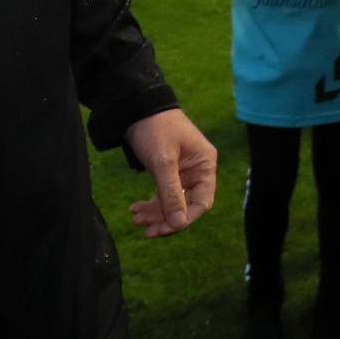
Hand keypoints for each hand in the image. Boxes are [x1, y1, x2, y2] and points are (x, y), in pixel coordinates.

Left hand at [127, 109, 216, 237]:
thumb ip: (171, 193)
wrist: (138, 109)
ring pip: (172, 203)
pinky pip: (163, 195)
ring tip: (135, 218)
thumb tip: (178, 224)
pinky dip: (151, 204)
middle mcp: (197, 170)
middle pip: (186, 205)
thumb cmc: (156, 130)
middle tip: (145, 229)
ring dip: (155, 213)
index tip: (164, 228)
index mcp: (205, 164)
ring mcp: (183, 172)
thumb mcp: (163, 162)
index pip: (202, 201)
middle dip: (165, 218)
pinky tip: (135, 209)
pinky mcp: (168, 172)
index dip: (185, 218)